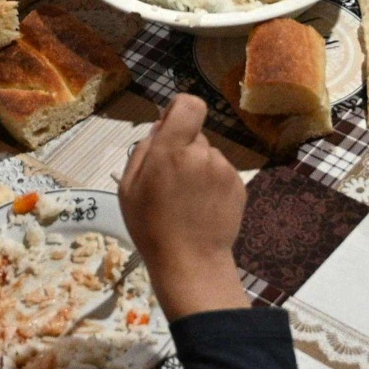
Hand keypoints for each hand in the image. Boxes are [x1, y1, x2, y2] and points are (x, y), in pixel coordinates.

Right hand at [118, 95, 249, 319]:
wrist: (191, 263)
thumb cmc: (151, 227)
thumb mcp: (128, 188)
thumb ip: (143, 150)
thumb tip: (160, 127)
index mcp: (172, 151)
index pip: (189, 104)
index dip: (180, 110)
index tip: (171, 127)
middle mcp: (202, 154)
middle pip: (195, 135)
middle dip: (184, 150)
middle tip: (172, 181)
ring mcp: (224, 169)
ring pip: (209, 156)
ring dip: (199, 169)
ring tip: (188, 200)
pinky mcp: (239, 185)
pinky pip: (222, 173)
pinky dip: (213, 185)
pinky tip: (202, 208)